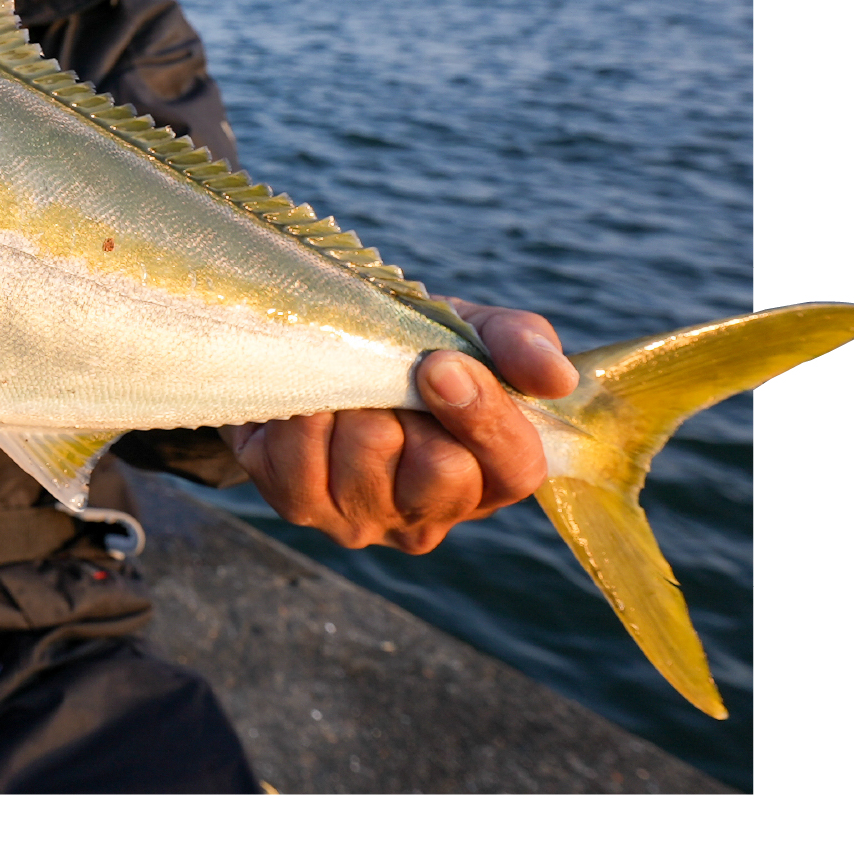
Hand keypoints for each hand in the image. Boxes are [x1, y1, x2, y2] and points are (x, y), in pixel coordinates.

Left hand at [221, 299, 579, 554]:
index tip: (441, 364)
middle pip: (436, 470)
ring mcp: (363, 521)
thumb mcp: (471, 331)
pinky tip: (310, 401)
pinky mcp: (299, 506)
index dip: (482, 416)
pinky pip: (296, 457)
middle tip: (389, 374)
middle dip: (407, 405)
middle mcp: (430, 516)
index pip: (514, 467)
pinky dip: (302, 412)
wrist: (322, 348)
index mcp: (491, 476)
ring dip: (351, 402)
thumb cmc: (413, 348)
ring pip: (363, 456)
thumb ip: (520, 344)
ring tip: (349, 386)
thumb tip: (556, 378)